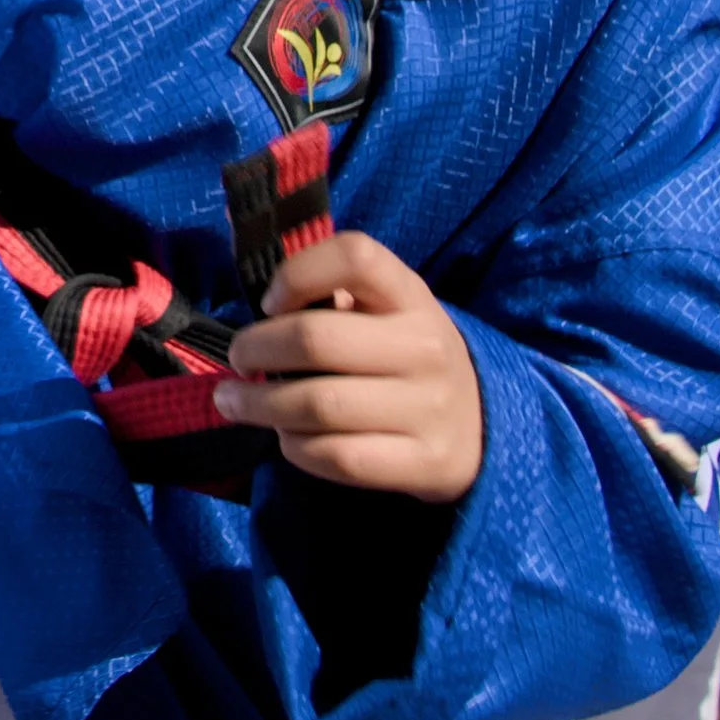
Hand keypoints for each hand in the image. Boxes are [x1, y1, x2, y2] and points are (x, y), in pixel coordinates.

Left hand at [214, 230, 483, 499]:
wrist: (481, 426)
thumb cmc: (404, 357)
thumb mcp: (386, 313)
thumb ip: (333, 299)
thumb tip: (259, 317)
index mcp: (412, 296)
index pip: (356, 257)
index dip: (298, 273)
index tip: (270, 302)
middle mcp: (426, 347)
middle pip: (316, 339)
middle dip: (255, 350)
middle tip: (238, 360)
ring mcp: (430, 408)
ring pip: (319, 405)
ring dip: (261, 405)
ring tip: (239, 403)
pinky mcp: (425, 462)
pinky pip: (337, 457)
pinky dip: (296, 448)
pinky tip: (286, 438)